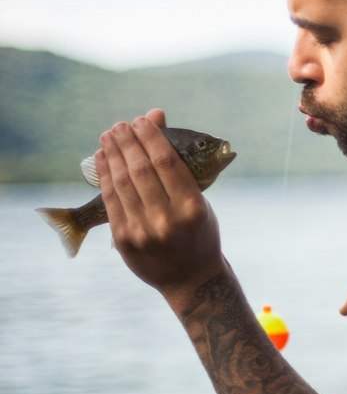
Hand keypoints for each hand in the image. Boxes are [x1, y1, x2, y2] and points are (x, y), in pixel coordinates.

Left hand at [96, 110, 223, 301]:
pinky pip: (109, 199)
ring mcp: (143, 231)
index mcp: (192, 207)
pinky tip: (102, 158)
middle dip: (127, 141)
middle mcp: (167, 220)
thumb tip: (155, 115)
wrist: (190, 279)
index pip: (165, 161)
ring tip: (108, 136)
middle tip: (120, 126)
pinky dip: (104, 175)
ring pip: (122, 182)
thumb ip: (175, 162)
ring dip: (112, 154)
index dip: (150, 136)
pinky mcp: (124, 239)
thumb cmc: (197, 231)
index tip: (141, 121)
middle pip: (140, 169)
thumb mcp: (197, 198)